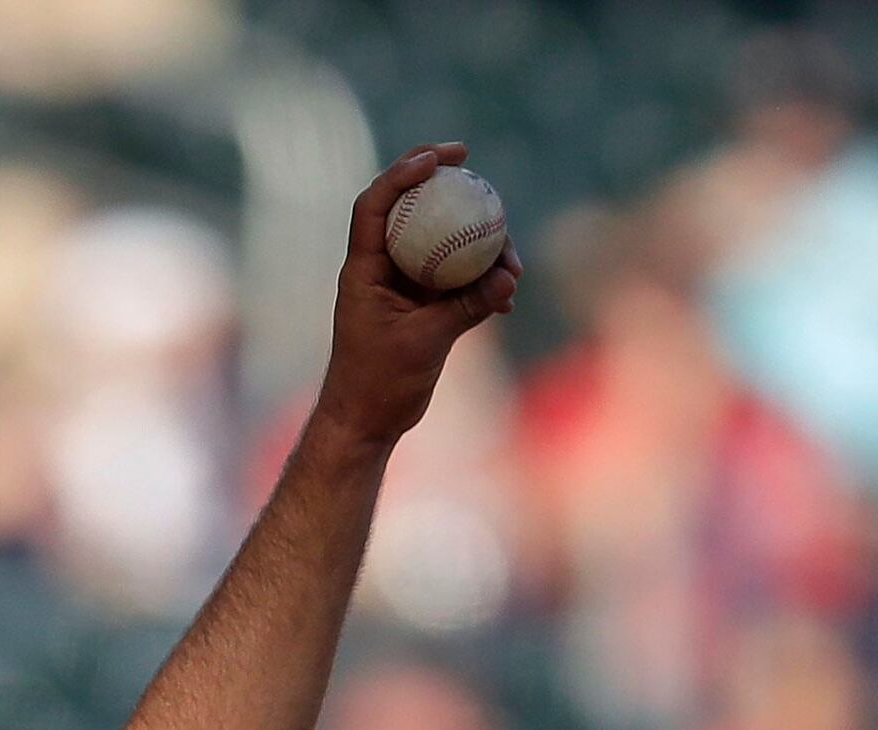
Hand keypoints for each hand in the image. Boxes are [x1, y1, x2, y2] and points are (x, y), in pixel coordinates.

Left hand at [306, 143, 521, 455]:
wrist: (367, 422)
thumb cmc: (379, 383)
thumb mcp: (426, 342)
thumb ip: (465, 308)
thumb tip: (508, 279)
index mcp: (365, 269)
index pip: (376, 205)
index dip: (402, 173)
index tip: (436, 158)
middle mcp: (382, 269)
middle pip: (411, 210)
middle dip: (441, 183)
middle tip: (470, 161)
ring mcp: (404, 286)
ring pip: (442, 245)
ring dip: (477, 245)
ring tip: (512, 266)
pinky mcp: (424, 307)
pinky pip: (457, 281)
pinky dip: (481, 283)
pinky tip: (508, 296)